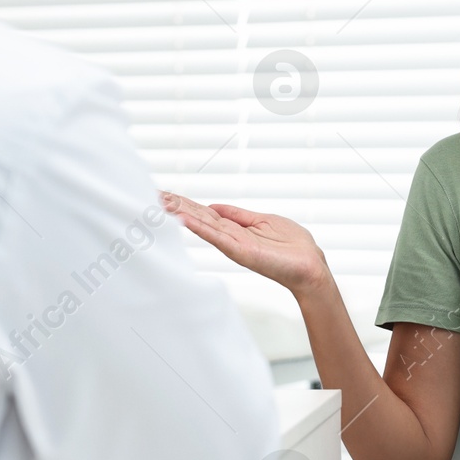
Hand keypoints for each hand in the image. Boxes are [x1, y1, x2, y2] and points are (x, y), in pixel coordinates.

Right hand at [162, 192, 330, 296]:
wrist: (309, 265)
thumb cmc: (292, 246)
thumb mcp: (262, 221)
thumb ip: (237, 215)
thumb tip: (214, 206)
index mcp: (234, 228)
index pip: (203, 212)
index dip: (184, 203)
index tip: (164, 194)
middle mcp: (229, 237)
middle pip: (197, 218)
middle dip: (175, 206)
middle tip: (150, 195)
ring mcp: (233, 244)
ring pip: (202, 225)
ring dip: (180, 214)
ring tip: (159, 203)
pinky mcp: (240, 251)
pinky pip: (216, 236)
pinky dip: (199, 227)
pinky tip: (183, 219)